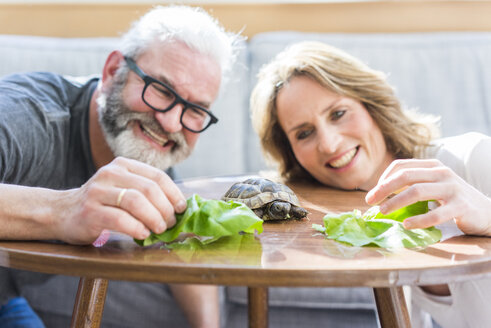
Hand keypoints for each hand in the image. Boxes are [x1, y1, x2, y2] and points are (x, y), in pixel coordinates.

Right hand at [56, 157, 186, 243]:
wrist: (62, 212)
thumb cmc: (101, 203)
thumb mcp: (122, 188)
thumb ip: (145, 192)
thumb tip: (179, 207)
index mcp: (123, 165)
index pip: (157, 176)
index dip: (173, 193)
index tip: (181, 208)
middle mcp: (110, 174)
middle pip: (149, 189)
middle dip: (165, 208)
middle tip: (170, 223)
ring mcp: (98, 191)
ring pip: (136, 202)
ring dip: (153, 218)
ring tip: (159, 229)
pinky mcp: (90, 211)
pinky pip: (120, 219)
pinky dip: (136, 228)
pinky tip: (143, 234)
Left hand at [365, 159, 490, 235]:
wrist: (487, 212)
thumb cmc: (453, 200)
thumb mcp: (434, 186)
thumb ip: (413, 184)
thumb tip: (380, 195)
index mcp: (433, 166)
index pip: (401, 166)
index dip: (383, 178)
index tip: (373, 193)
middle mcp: (442, 173)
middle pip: (406, 176)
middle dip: (384, 189)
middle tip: (370, 201)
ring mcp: (452, 188)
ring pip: (417, 191)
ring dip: (396, 202)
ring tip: (383, 212)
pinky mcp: (461, 206)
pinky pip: (435, 213)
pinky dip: (418, 220)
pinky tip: (407, 225)